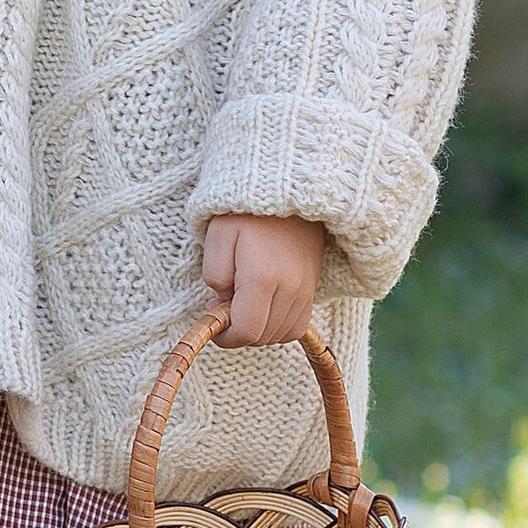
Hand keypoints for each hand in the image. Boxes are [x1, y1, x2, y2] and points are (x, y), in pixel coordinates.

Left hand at [203, 211, 327, 347]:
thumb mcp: (217, 236)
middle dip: (239, 332)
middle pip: (264, 337)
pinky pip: (298, 325)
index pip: (247, 331)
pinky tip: (263, 307)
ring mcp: (306, 289)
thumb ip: (214, 274)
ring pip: (282, 334)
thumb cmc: (245, 211)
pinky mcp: (313, 287)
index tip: (213, 322)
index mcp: (262, 277)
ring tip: (242, 304)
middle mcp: (290, 288)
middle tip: (223, 307)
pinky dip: (278, 326)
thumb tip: (222, 302)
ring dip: (259, 330)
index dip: (226, 337)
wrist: (286, 189)